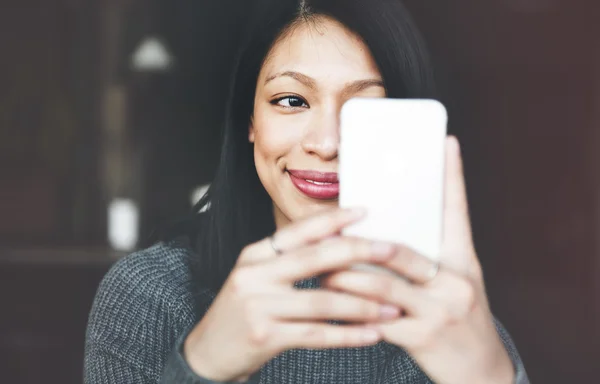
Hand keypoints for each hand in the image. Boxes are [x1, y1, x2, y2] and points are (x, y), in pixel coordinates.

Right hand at [183, 208, 402, 381]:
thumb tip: (336, 240)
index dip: (334, 219)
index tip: (365, 212)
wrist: (209, 351)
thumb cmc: (244, 310)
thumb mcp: (258, 276)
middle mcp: (255, 275)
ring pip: (322, 301)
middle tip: (392, 251)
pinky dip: (348, 335)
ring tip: (393, 307)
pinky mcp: (265, 337)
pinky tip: (373, 335)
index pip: (300, 230)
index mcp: (255, 255)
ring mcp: (258, 306)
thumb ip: (289, 260)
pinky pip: (316, 335)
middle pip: (316, 258)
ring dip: (363, 305)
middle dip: (359, 253)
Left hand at [322, 137, 513, 383]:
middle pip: (400, 251)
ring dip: (344, 277)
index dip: (453, 176)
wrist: (481, 373)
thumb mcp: (455, 285)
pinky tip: (333, 307)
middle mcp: (455, 283)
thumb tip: (380, 239)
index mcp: (464, 263)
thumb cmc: (460, 321)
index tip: (447, 143)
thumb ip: (427, 261)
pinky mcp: (421, 338)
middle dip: (359, 245)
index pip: (458, 212)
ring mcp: (439, 311)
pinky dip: (350, 311)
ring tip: (323, 270)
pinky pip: (374, 320)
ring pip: (380, 285)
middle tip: (330, 235)